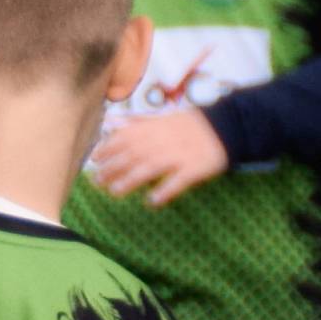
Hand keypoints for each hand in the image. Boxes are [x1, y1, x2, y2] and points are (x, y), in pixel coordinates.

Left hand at [87, 104, 231, 205]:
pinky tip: (151, 202)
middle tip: (97, 181)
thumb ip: (135, 122)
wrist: (226, 126)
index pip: (125, 137)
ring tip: (115, 191)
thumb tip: (110, 122)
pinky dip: (164, 191)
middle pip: (133, 155)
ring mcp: (179, 155)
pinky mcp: (195, 168)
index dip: (108, 148)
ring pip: (150, 168)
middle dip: (113, 167)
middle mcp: (164, 141)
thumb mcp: (162, 117)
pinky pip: (178, 181)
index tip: (95, 159)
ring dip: (130, 180)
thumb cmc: (189, 124)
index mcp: (155, 128)